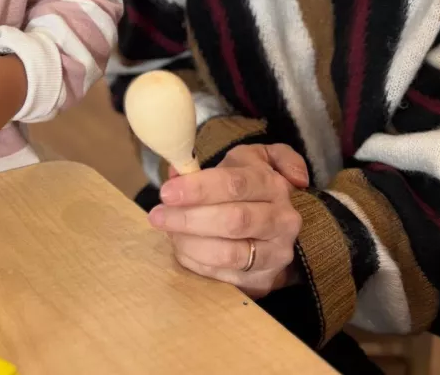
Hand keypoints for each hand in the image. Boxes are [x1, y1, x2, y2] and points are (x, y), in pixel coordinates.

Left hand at [148, 144, 307, 297]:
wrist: (277, 226)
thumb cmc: (249, 187)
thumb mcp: (241, 160)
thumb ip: (209, 159)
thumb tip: (175, 169)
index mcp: (272, 184)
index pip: (235, 185)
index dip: (199, 189)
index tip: (167, 193)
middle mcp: (281, 220)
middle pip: (234, 221)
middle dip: (190, 219)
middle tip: (158, 216)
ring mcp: (276, 253)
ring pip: (230, 253)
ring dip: (191, 244)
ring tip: (168, 233)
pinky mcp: (264, 281)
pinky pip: (224, 276)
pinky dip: (196, 262)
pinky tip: (181, 249)